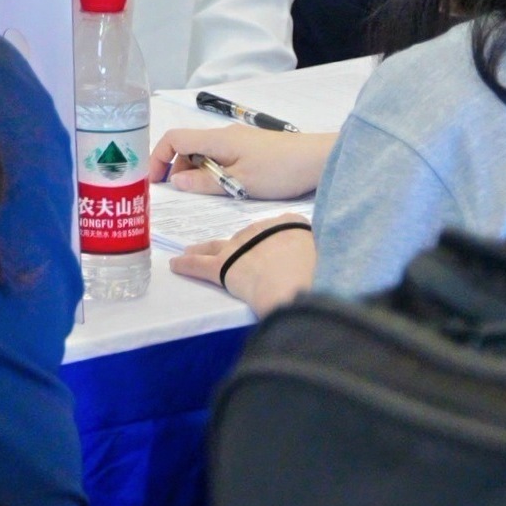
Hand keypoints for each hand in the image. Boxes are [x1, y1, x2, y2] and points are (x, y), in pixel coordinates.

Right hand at [150, 123, 332, 200]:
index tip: (155, 181)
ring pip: (206, 153)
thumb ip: (205, 183)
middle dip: (179, 169)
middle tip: (186, 194)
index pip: (174, 139)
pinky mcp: (253, 147)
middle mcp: (224, 135)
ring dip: (200, 172)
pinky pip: (223, 156)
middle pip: (188, 147)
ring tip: (213, 193)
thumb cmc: (280, 170)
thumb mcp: (240, 183)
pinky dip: (216, 170)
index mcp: (216, 140)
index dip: (158, 157)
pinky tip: (231, 186)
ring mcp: (240, 140)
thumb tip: (175, 182)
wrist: (321, 159)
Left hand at [170, 218, 312, 313]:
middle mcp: (259, 231)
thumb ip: (319, 253)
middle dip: (239, 245)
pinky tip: (176, 265)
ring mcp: (237, 247)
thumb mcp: (329, 253)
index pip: (281, 228)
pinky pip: (198, 265)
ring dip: (204, 249)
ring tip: (193, 250)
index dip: (277, 240)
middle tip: (233, 250)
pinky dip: (186, 265)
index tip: (275, 246)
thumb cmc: (318, 270)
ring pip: (216, 247)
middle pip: (246, 236)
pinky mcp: (221, 267)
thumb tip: (325, 261)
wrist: (295, 280)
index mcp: (289, 226)